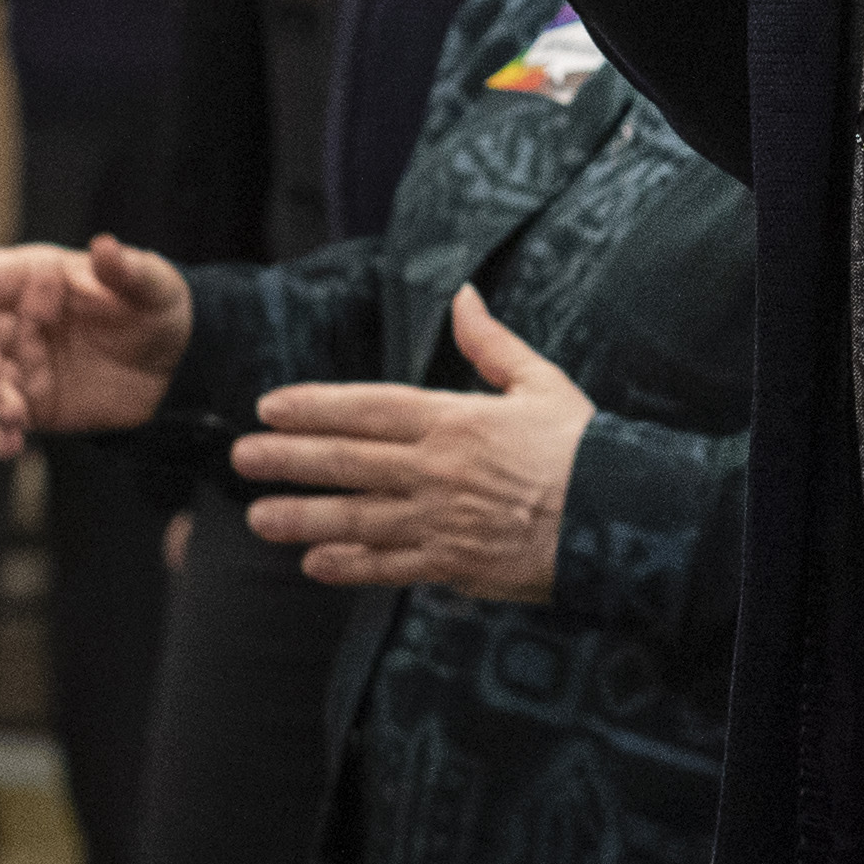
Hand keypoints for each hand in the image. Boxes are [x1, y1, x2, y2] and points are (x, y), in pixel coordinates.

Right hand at [0, 233, 192, 453]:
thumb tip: (104, 246)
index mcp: (38, 277)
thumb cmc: (159, 309)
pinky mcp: (32, 402)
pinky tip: (10, 446)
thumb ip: (127, 270)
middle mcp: (20, 319)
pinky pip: (4, 417)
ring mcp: (22, 363)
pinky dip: (1, 432)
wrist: (177, 366)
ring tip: (13, 413)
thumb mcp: (154, 286)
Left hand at [237, 283, 590, 597]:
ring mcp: (442, 521)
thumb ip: (491, 344)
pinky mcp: (456, 565)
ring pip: (356, 518)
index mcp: (456, 419)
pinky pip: (391, 567)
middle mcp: (438, 470)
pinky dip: (350, 567)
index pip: (368, 407)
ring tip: (258, 517)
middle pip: (347, 462)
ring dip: (302, 517)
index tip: (271, 406)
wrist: (623, 521)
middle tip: (241, 457)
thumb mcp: (541, 382)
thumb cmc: (584, 447)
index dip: (314, 406)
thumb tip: (463, 296)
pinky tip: (314, 565)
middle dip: (288, 459)